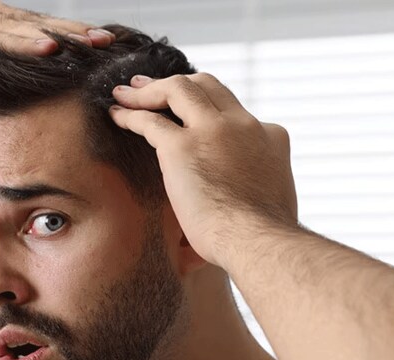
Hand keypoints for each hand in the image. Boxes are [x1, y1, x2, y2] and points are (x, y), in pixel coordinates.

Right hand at [0, 0, 114, 142]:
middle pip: (38, 22)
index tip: (108, 44)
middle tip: (105, 42)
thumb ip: (29, 74)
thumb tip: (75, 82)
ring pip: (21, 27)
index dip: (76, 33)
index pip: (45, 25)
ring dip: (56, 35)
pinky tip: (48, 48)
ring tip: (85, 44)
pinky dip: (23, 44)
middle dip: (74, 33)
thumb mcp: (3, 85)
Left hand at [109, 73, 299, 268]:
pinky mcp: (182, 147)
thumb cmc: (263, 237)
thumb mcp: (277, 197)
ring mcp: (212, 131)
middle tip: (150, 85)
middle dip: (177, 82)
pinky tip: (116, 115)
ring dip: (148, 89)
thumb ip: (259, 183)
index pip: (236, 110)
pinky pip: (149, 120)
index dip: (210, 108)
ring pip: (177, 89)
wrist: (258, 242)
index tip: (192, 115)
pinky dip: (130, 114)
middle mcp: (242, 124)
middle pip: (206, 85)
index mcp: (270, 136)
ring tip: (125, 93)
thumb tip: (241, 200)